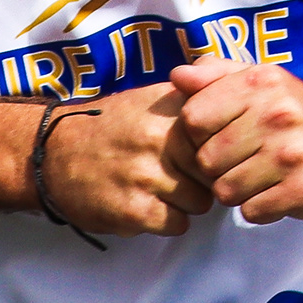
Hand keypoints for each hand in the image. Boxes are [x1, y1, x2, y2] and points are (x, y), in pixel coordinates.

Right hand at [31, 83, 214, 236]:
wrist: (53, 151)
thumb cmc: (114, 125)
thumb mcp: (156, 95)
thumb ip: (203, 87)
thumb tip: (248, 79)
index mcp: (174, 109)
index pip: (229, 134)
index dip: (225, 148)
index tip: (214, 151)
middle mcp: (162, 138)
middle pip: (218, 172)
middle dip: (207, 178)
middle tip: (185, 175)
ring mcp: (147, 175)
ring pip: (201, 201)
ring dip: (187, 201)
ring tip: (164, 189)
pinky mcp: (133, 209)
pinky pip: (177, 224)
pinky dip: (167, 221)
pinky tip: (149, 205)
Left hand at [171, 56, 302, 225]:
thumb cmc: (296, 116)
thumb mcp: (261, 83)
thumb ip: (216, 74)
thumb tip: (178, 75)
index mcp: (261, 83)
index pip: (193, 117)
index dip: (200, 133)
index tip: (222, 133)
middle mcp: (278, 114)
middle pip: (205, 159)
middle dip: (219, 166)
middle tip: (245, 159)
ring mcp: (292, 154)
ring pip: (224, 190)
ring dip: (238, 190)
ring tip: (260, 176)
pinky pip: (251, 211)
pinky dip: (260, 207)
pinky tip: (277, 191)